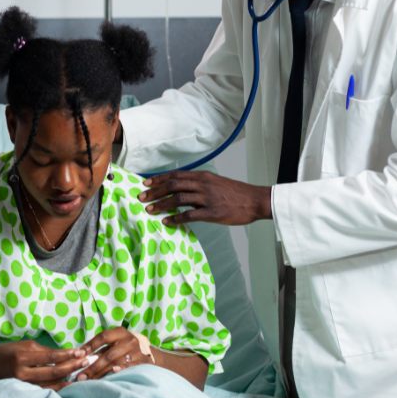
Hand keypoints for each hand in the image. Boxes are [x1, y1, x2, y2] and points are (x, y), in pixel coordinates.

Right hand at [0, 340, 92, 391]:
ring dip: (70, 377)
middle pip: (54, 371)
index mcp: (22, 358)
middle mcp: (23, 373)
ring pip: (52, 383)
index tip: (81, 351)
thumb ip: (43, 351)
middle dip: (73, 366)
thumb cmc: (4, 353)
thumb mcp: (22, 346)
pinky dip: (60, 386)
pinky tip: (71, 383)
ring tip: (84, 371)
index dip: (67, 355)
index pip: (50, 357)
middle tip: (88, 360)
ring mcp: (25, 385)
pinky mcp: (26, 391)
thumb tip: (63, 354)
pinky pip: (46, 389)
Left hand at [74, 327, 154, 380]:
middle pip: (108, 354)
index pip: (103, 337)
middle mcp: (129, 340)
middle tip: (81, 376)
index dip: (90, 345)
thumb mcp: (114, 343)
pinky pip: (129, 366)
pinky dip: (121, 369)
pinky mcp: (142, 361)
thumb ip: (100, 349)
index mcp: (119, 332)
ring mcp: (136, 351)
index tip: (79, 354)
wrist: (145, 352)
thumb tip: (80, 357)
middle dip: (93, 367)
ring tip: (90, 380)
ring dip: (101, 373)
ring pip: (116, 362)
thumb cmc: (123, 347)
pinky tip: (113, 372)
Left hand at [138, 171, 271, 226]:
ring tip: (149, 210)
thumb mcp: (216, 182)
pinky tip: (167, 222)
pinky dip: (176, 219)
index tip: (145, 183)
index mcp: (203, 176)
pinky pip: (189, 215)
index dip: (159, 179)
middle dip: (155, 191)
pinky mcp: (212, 213)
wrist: (255, 200)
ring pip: (178, 199)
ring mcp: (208, 198)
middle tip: (141, 197)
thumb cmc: (235, 193)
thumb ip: (198, 184)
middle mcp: (203, 185)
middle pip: (173, 185)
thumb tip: (180, 189)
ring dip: (161, 204)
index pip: (176, 175)